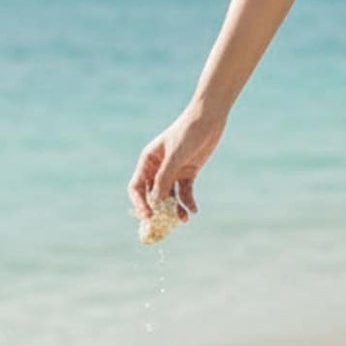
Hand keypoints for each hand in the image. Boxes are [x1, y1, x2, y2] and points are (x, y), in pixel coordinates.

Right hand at [127, 102, 225, 224]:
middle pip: (152, 195)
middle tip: (163, 227)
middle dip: (157, 211)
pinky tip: (193, 211)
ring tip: (183, 220)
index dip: (139, 203)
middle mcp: (158, 168)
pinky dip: (188, 203)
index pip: (136, 187)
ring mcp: (173, 171)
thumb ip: (164, 178)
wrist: (209, 118)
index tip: (148, 217)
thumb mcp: (175, 157)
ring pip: (170, 197)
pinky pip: (185, 193)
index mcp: (148, 161)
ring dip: (174, 209)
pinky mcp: (188, 172)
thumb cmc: (188, 133)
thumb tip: (156, 201)